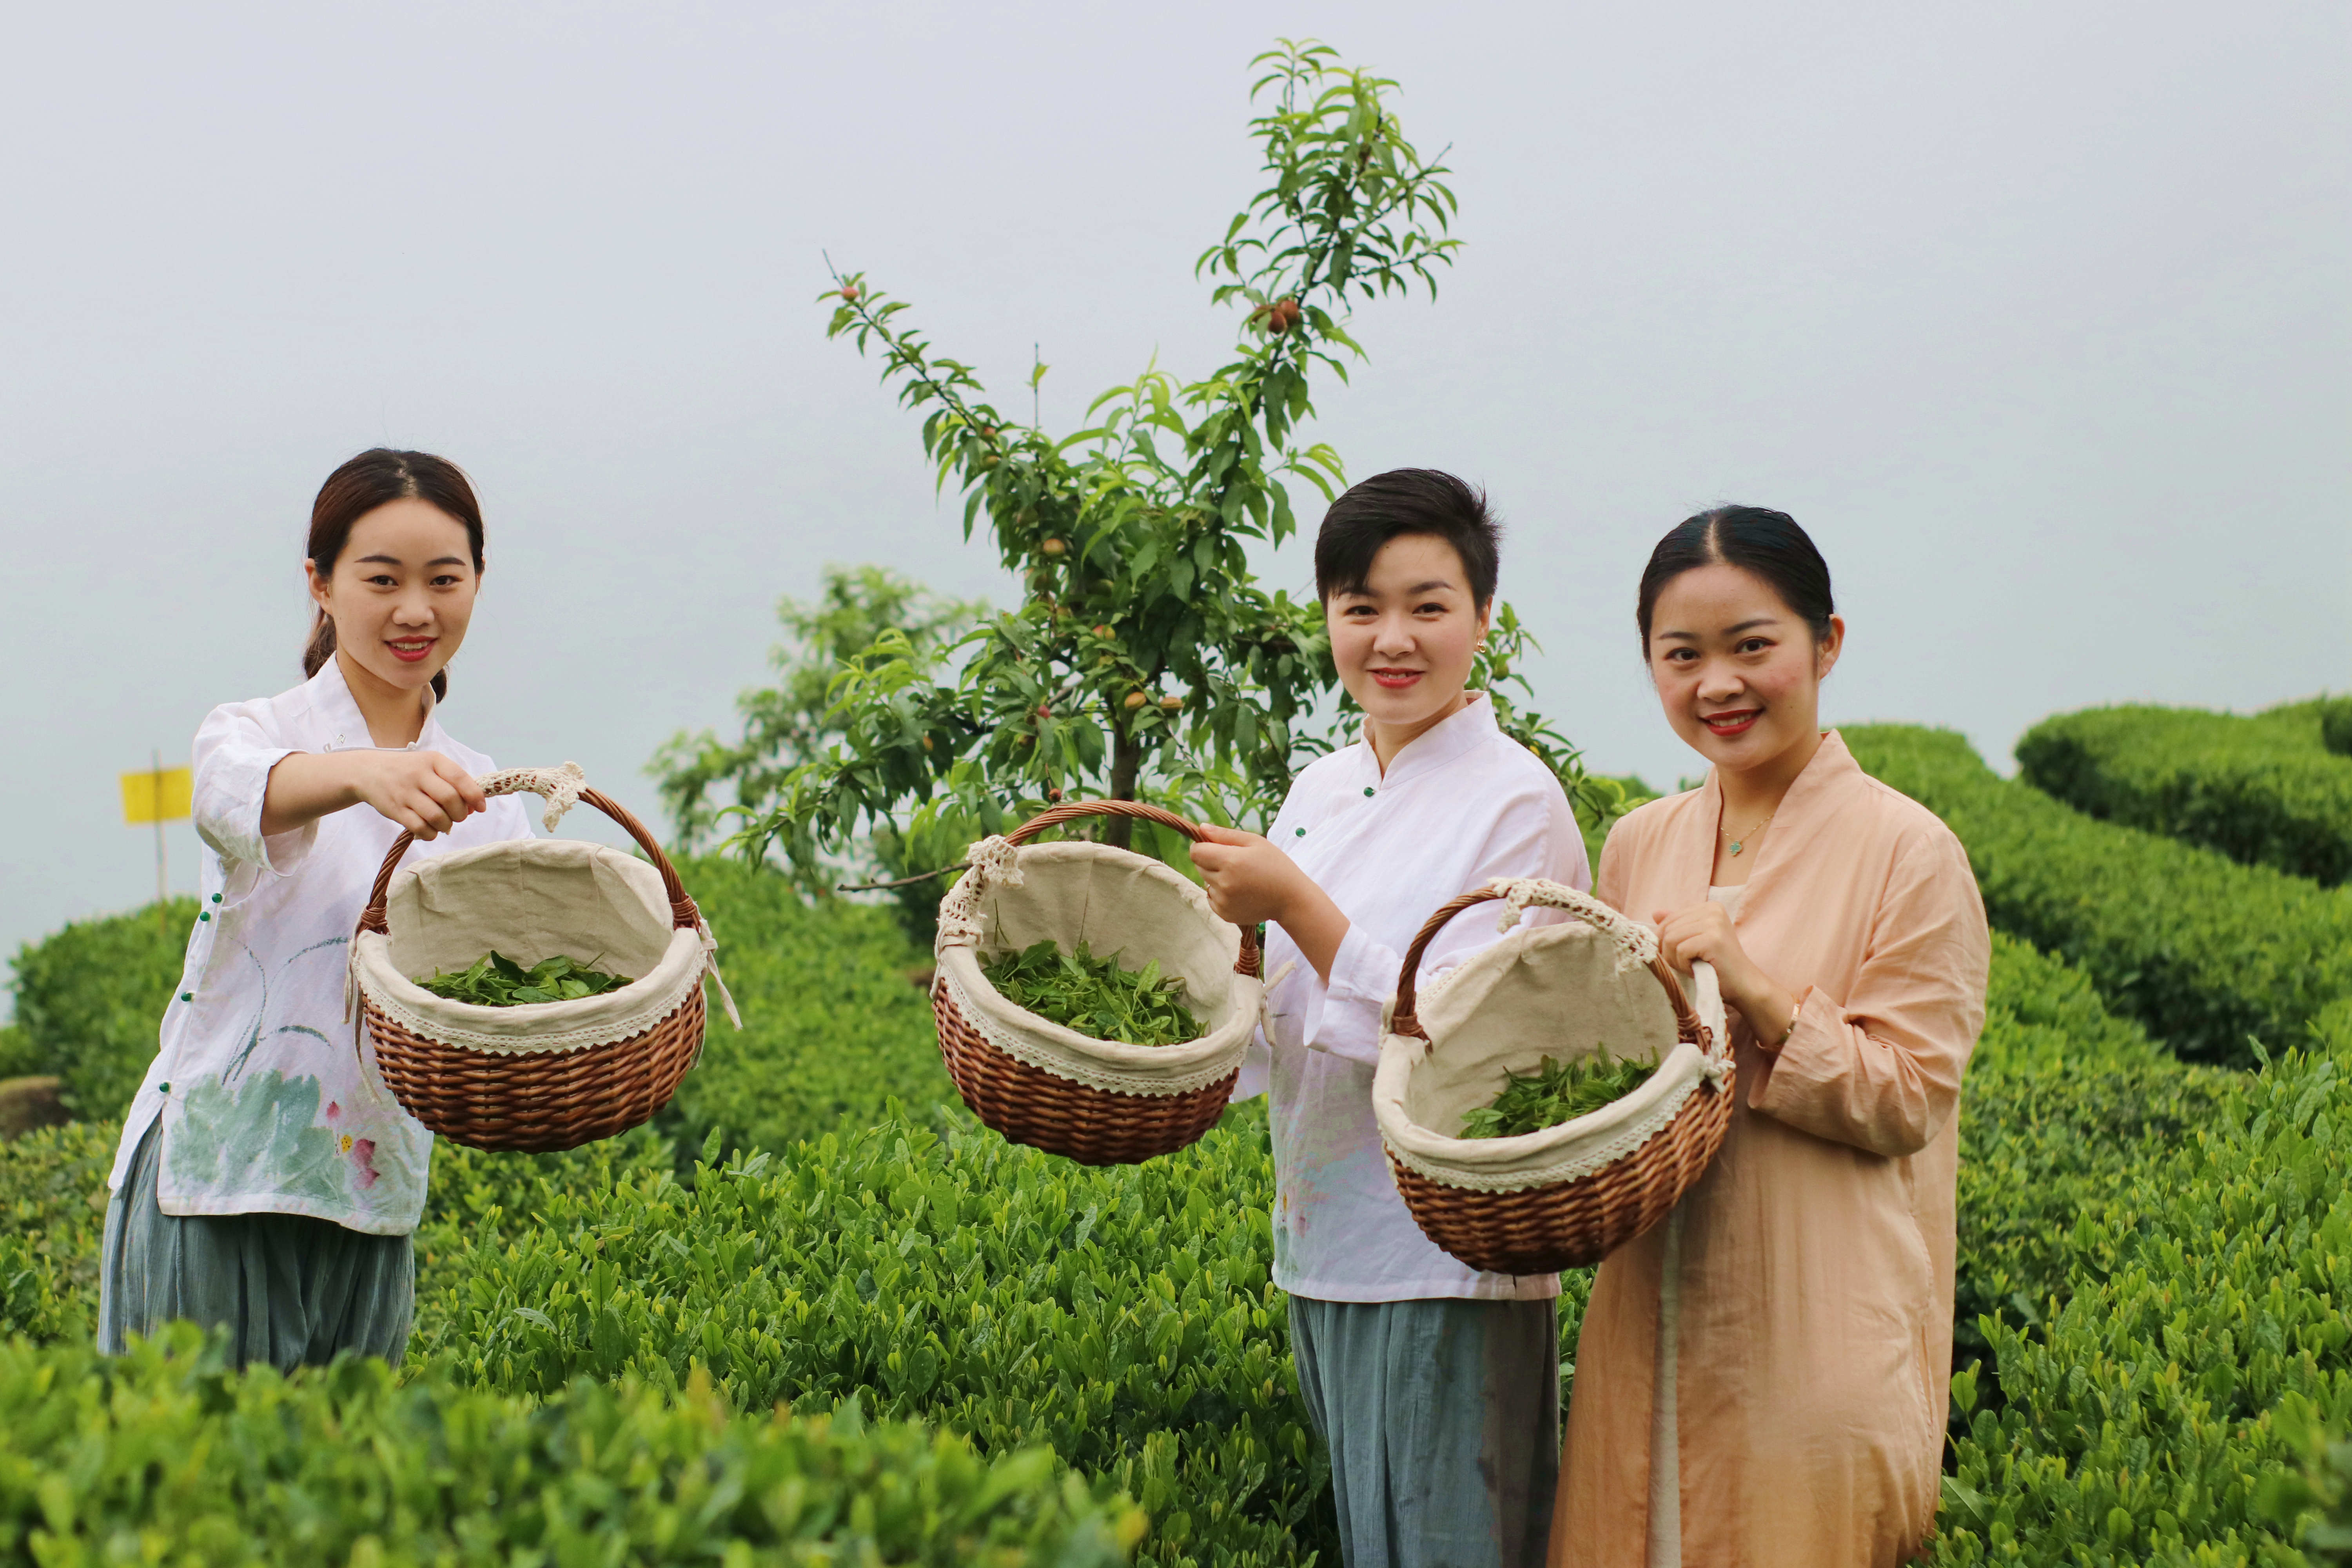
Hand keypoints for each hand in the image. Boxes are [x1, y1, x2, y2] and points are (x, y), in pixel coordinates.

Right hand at [262, 749, 486, 839]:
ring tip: (444, 824)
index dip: (475, 796)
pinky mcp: (394, 809)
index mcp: (433, 760)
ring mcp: (405, 792)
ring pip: (437, 816)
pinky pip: (420, 828)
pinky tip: (430, 830)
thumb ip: (454, 782)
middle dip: (461, 814)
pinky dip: (430, 833)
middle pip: (451, 800)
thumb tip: (476, 806)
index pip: (460, 778)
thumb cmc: (408, 770)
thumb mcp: (430, 766)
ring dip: (446, 825)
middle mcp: (418, 774)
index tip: (480, 808)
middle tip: (458, 816)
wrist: (368, 771)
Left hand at [1190, 825, 1309, 926]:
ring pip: (1206, 883)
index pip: (1196, 852)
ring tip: (1241, 879)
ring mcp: (1223, 901)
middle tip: (1234, 863)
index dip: (1202, 847)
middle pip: (1199, 867)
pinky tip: (1240, 892)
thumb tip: (1201, 828)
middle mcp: (1223, 883)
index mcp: (1230, 861)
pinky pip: (1212, 899)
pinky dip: (1221, 894)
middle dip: (1211, 861)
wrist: (1291, 899)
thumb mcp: (1255, 842)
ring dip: (1216, 879)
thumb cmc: (1276, 865)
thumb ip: (1225, 834)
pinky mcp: (1225, 914)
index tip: (1214, 847)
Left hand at [1652, 900, 1796, 1049]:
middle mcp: (1712, 910)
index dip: (1666, 941)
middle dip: (1669, 951)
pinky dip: (1683, 965)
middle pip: (1667, 928)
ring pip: (1670, 939)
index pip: (1669, 919)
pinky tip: (1697, 969)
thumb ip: (1677, 926)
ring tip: (1693, 966)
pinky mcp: (1713, 939)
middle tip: (1687, 963)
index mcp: (1709, 907)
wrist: (1743, 984)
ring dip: (1675, 959)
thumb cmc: (1716, 965)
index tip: (1681, 954)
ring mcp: (1714, 923)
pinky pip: (1680, 950)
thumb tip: (1655, 913)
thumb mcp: (1694, 941)